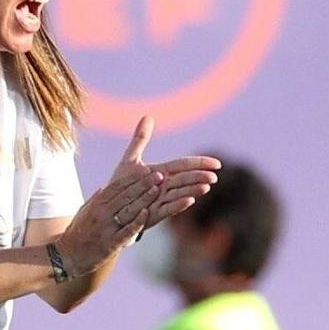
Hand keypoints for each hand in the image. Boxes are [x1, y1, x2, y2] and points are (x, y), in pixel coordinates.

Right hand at [56, 167, 160, 275]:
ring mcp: (106, 229)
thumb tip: (104, 187)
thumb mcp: (83, 213)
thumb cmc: (76, 234)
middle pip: (125, 195)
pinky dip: (137, 222)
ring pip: (128, 210)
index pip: (116, 187)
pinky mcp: (111, 244)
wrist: (67, 257)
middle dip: (143, 184)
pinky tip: (147, 213)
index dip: (132, 178)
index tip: (145, 170)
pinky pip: (126, 231)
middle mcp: (101, 214)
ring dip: (144, 199)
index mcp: (96, 204)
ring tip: (157, 189)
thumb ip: (94, 200)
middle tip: (158, 176)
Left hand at [108, 116, 220, 230]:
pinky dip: (179, 205)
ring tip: (206, 187)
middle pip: (185, 179)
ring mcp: (161, 200)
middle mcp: (165, 186)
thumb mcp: (130, 159)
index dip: (200, 163)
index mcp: (162, 172)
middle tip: (214, 176)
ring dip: (193, 190)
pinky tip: (190, 201)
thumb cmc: (124, 185)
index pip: (184, 165)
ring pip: (180, 193)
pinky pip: (168, 209)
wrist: (111, 208)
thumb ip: (140, 139)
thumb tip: (148, 116)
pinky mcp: (154, 214)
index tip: (217, 164)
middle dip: (199, 177)